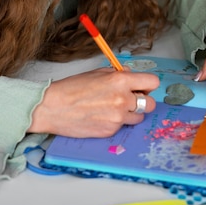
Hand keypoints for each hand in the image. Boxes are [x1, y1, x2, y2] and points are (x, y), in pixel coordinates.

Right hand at [28, 68, 159, 136]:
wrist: (53, 107)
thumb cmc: (72, 88)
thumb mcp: (98, 72)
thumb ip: (119, 74)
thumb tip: (132, 77)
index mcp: (120, 80)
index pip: (152, 82)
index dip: (148, 84)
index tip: (143, 86)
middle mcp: (123, 99)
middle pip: (151, 103)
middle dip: (144, 100)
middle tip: (131, 98)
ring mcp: (118, 118)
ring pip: (139, 117)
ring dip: (132, 113)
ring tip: (114, 108)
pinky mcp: (111, 131)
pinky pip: (123, 126)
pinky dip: (117, 121)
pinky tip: (102, 116)